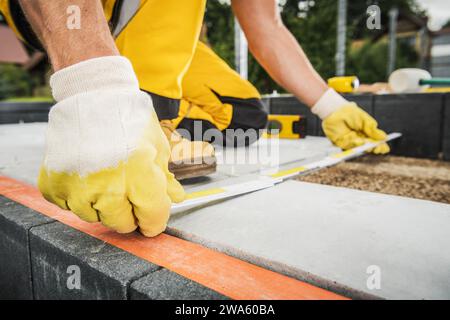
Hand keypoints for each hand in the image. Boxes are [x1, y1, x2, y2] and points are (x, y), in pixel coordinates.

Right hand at [38, 56, 184, 236]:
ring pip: (95, 218)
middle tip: (128, 191)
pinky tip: (87, 176)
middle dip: (131, 212)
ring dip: (104, 205)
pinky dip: (79, 198)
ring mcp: (77, 184)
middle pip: (123, 223)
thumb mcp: (157, 145)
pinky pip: (69, 208)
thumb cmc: (129, 118)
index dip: (155, 221)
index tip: (152, 219)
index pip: (152, 216)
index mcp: (139, 171)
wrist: (93, 95)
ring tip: (106, 177)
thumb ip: (165, 178)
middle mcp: (107, 182)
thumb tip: (175, 200)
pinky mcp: (54, 183)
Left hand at [322, 103, 389, 153]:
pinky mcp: (341, 143)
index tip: (384, 149)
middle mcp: (359, 138)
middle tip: (377, 149)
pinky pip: (349, 146)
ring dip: (365, 147)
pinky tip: (360, 142)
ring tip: (370, 146)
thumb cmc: (350, 112)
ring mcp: (350, 141)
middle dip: (374, 149)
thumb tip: (384, 137)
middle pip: (368, 147)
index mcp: (366, 132)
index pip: (375, 141)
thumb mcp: (364, 119)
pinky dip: (355, 144)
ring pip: (359, 148)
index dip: (380, 146)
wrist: (335, 110)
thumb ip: (372, 129)